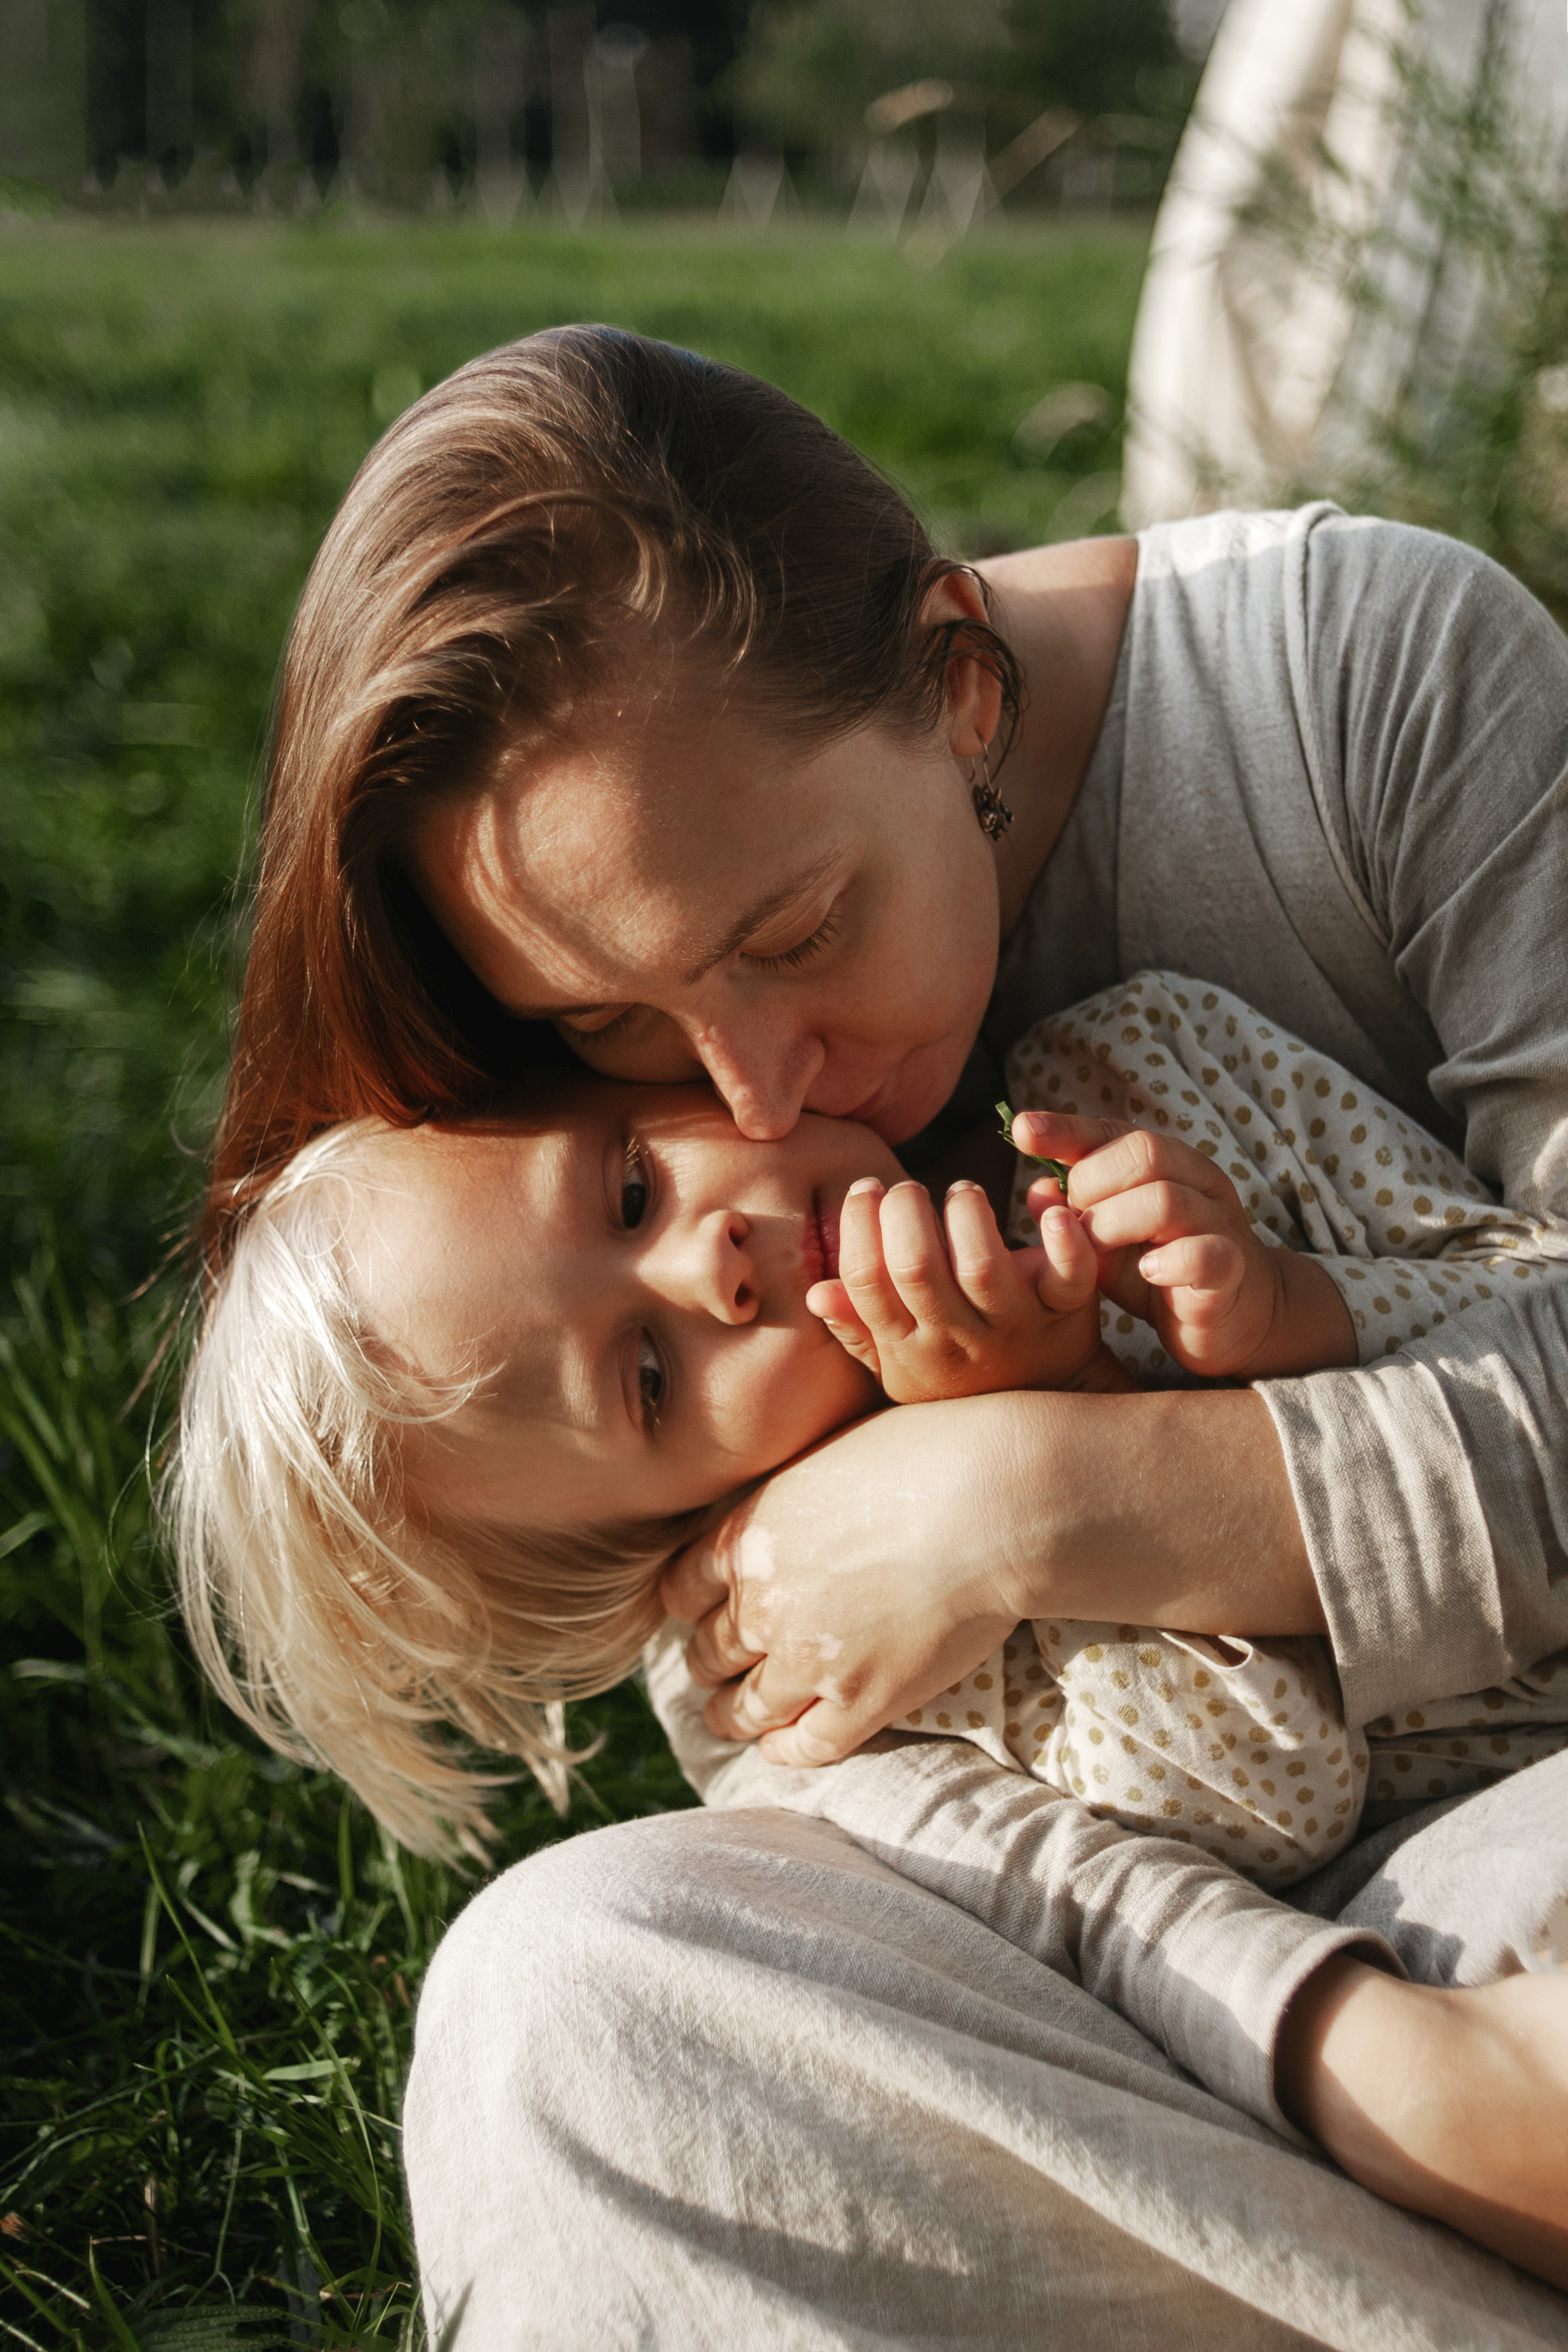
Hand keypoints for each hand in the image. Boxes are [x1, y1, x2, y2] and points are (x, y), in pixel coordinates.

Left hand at [662, 1381, 1324, 1765]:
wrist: (997, 1501)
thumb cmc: (930, 1452)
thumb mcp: (830, 1451)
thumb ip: (791, 1495)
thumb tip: (786, 1508)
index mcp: (748, 1533)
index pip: (683, 1586)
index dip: (689, 1603)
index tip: (699, 1609)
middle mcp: (763, 1602)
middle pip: (707, 1649)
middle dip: (709, 1657)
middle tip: (716, 1662)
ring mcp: (809, 1660)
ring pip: (743, 1708)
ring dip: (731, 1714)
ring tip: (731, 1715)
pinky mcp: (861, 1703)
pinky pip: (804, 1747)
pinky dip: (784, 1751)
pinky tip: (782, 1745)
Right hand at [805, 1174, 1111, 1401]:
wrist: (1047, 1399)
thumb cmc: (961, 1368)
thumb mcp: (900, 1362)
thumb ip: (858, 1327)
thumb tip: (817, 1292)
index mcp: (908, 1346)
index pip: (867, 1281)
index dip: (858, 1226)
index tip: (866, 1189)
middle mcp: (957, 1338)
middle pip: (916, 1267)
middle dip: (905, 1212)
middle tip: (909, 1188)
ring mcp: (1012, 1324)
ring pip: (980, 1265)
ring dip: (965, 1213)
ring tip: (962, 1192)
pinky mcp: (1063, 1308)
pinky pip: (1068, 1274)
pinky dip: (1063, 1237)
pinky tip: (1046, 1201)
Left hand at [1011, 1109, 1355, 1378]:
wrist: (1234, 1317)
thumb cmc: (1160, 1269)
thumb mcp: (1106, 1238)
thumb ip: (1072, 1213)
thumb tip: (1035, 1189)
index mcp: (1167, 1164)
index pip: (1115, 1131)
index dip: (1067, 1129)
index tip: (1021, 1131)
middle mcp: (1197, 1182)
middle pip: (1144, 1152)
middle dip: (1091, 1185)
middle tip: (1073, 1225)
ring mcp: (1219, 1223)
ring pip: (1167, 1199)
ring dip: (1115, 1224)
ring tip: (1096, 1252)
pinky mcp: (1230, 1270)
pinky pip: (1205, 1253)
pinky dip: (1169, 1261)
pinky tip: (1147, 1272)